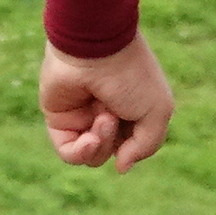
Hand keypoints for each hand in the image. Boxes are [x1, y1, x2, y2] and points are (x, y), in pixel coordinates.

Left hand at [41, 37, 177, 172]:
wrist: (95, 47)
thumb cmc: (131, 75)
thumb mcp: (157, 112)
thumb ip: (145, 146)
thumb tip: (122, 167)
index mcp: (131, 109)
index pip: (133, 145)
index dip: (136, 145)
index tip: (138, 128)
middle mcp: (106, 114)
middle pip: (112, 153)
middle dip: (116, 142)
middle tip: (114, 117)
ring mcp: (81, 116)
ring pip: (92, 155)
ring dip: (100, 144)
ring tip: (102, 118)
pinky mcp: (59, 118)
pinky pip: (68, 152)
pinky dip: (80, 153)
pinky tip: (88, 140)